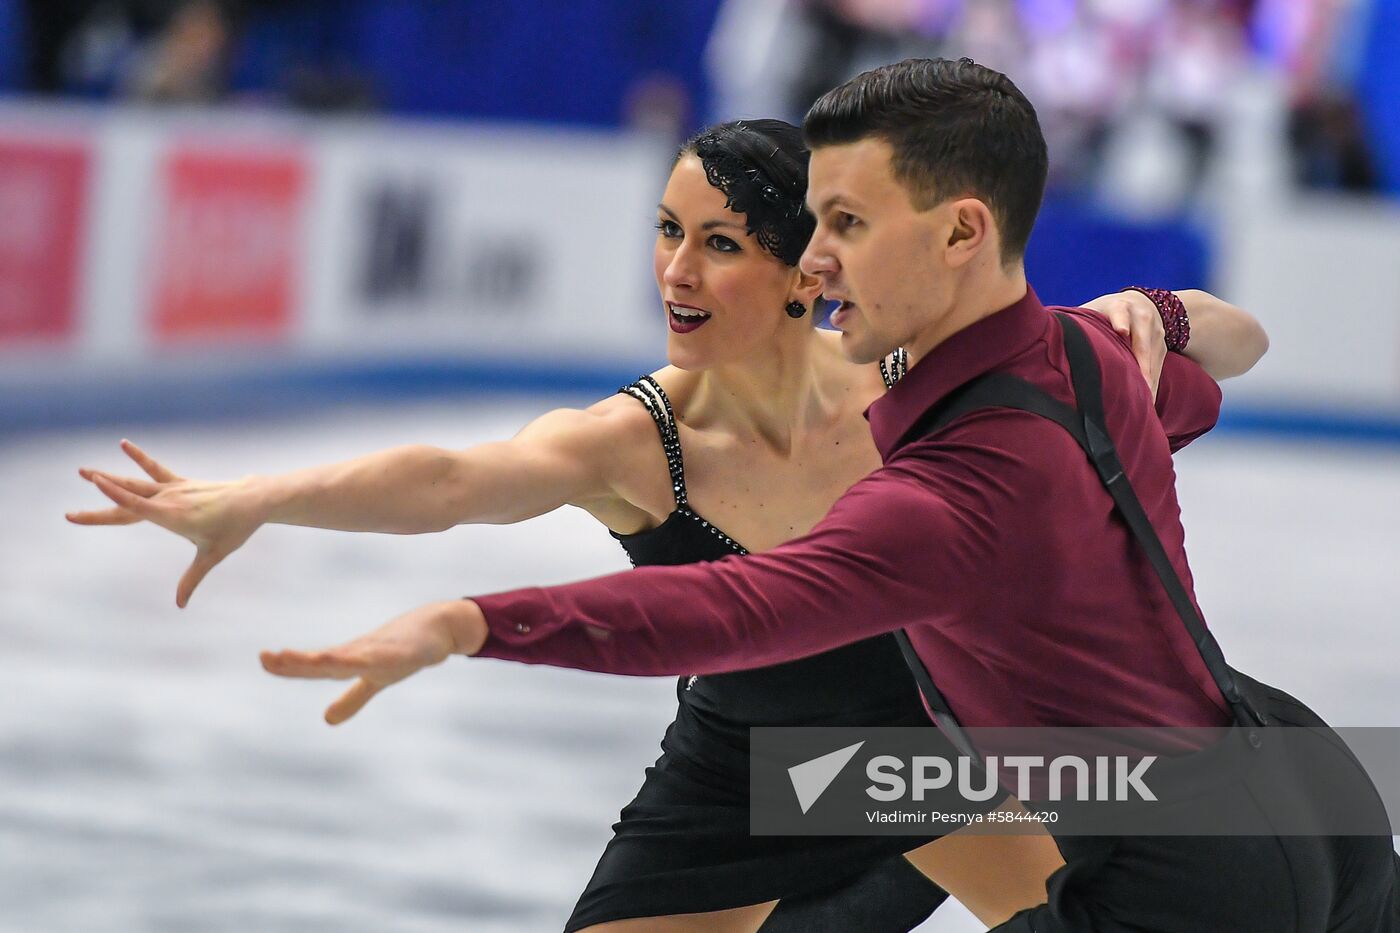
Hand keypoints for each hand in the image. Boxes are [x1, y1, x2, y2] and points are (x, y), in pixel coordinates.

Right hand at [67, 440, 266, 606]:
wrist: (254, 500)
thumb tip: (180, 605)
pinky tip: (124, 444)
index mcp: (171, 515)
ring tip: (83, 471)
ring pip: (136, 482)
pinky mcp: (181, 483)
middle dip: (99, 507)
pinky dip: (140, 459)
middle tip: (68, 513)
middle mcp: (168, 499)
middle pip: (126, 500)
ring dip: (110, 478)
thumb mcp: (212, 555)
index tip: (90, 493)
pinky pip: (156, 470)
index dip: (110, 500)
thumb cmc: (235, 528)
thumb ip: (192, 579)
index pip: (133, 507)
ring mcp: (174, 488)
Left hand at [260, 599, 487, 724]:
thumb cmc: (404, 650)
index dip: (289, 665)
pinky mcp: (402, 652)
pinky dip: (367, 659)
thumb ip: (351, 699)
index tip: (264, 660)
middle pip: (323, 659)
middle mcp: (359, 652)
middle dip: (297, 660)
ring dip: (325, 658)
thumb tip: (326, 720)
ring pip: (348, 656)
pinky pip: (383, 657)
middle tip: (267, 656)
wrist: (438, 627)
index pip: (314, 665)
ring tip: (302, 659)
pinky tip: (351, 660)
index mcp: (350, 660)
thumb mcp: (375, 680)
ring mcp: (380, 650)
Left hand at [1080, 290, 1166, 398]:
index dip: (1120, 321)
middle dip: (1140, 365)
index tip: (1122, 331)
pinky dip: (1152, 385)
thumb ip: (1077, 323)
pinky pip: (1158, 369)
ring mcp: (1155, 333)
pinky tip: (1147, 403)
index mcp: (1119, 307)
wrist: (1142, 303)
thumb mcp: (1094, 311)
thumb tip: (1044, 337)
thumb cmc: (1107, 312)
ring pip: (1152, 360)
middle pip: (1142, 344)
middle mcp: (1141, 318)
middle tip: (1137, 387)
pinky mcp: (1162, 347)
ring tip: (1143, 403)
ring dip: (1148, 381)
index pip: (1120, 312)